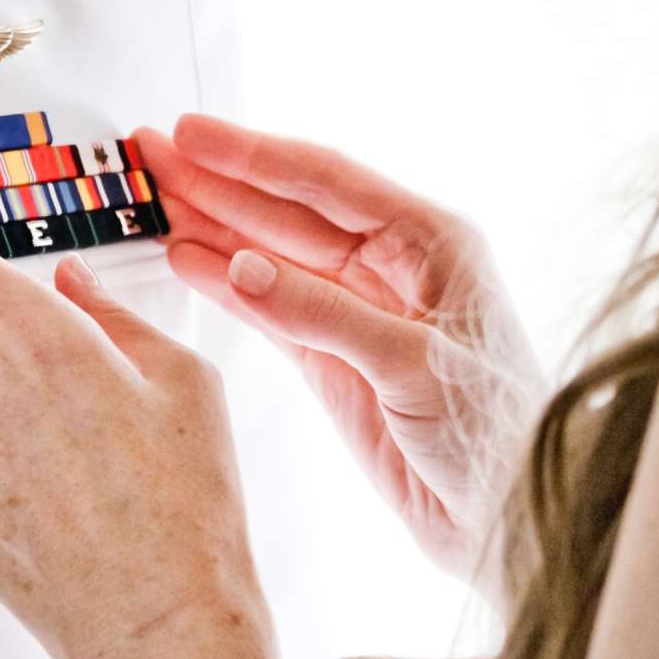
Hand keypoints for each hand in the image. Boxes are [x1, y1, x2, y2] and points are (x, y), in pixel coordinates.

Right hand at [136, 115, 542, 584]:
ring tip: (151, 197)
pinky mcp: (334, 359)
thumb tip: (239, 268)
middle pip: (286, 209)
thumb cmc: (495, 435)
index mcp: (430, 241)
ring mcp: (357, 312)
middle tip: (149, 153)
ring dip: (210, 225)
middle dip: (216, 181)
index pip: (325, 183)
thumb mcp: (415, 364)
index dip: (252, 156)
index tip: (191, 134)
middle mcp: (392, 266)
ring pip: (269, 254)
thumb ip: (324, 315)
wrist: (509, 523)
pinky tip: (185, 258)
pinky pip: (268, 309)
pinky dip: (224, 285)